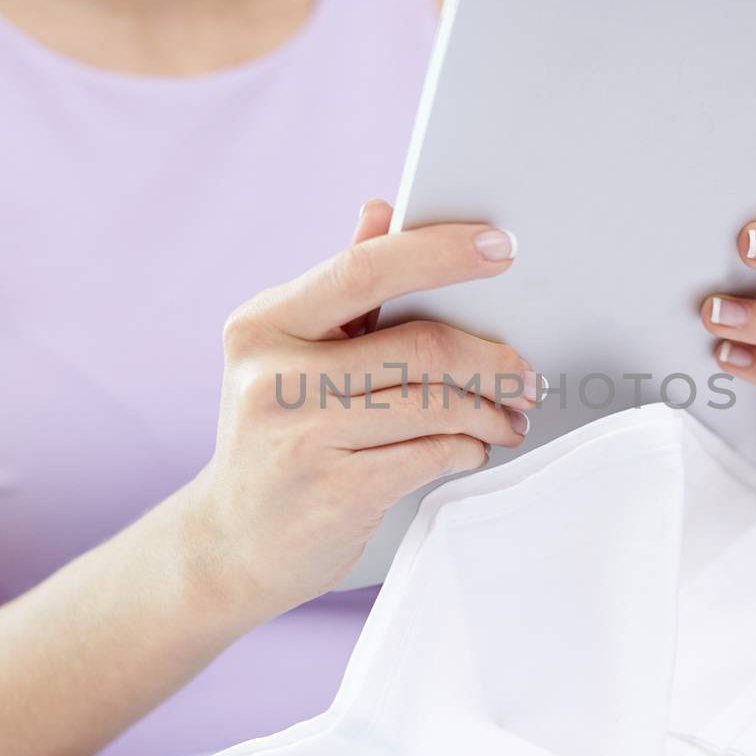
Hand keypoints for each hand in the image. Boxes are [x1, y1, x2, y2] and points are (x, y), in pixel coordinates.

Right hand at [190, 204, 539, 620]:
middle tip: (524, 372)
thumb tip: (382, 211)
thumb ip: (341, 286)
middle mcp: (273, 375)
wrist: (231, 544)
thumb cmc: (273, 439)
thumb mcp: (289, 355)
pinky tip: (473, 448)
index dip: (441, 253)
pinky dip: (468, 449)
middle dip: (491, 358)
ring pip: (435, 404)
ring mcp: (300, 436)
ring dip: (490, 410)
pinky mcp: (333, 491)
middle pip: (419, 346)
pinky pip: (432, 455)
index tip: (500, 247)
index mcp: (264, 323)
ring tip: (508, 415)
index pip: (365, 269)